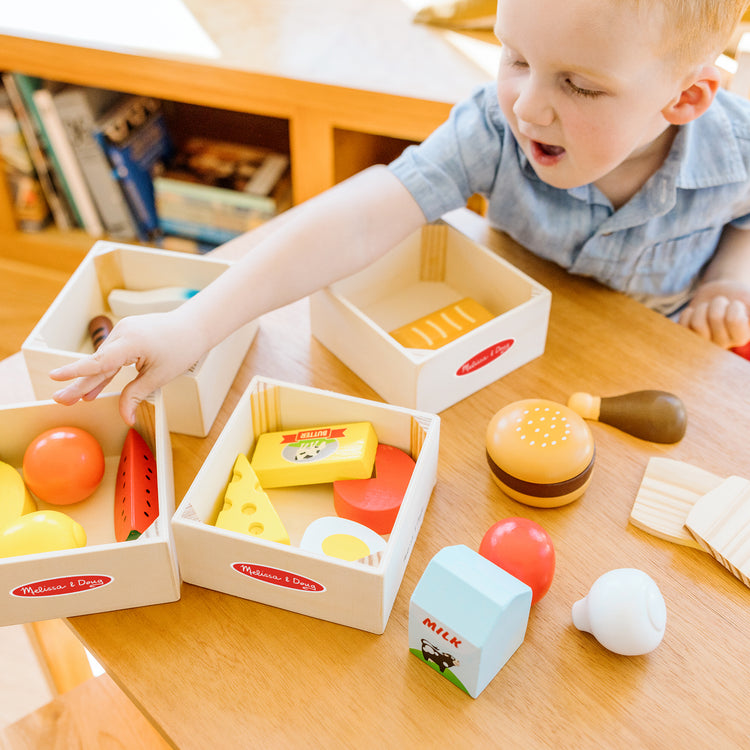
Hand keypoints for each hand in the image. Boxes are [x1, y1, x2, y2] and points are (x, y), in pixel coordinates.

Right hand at [49, 311, 206, 424]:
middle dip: (79, 383)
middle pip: (98, 364)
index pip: (99, 361)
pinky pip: (112, 355)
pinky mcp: (127, 334)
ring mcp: (124, 331)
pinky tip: (94, 387)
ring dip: (91, 380)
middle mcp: (123, 333)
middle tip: (61, 400)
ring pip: (104, 360)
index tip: (55, 377)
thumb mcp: (160, 376)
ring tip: (74, 398)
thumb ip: (137, 395)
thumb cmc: (182, 347)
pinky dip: (105, 370)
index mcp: (131, 342)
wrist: (193, 326)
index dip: (76, 372)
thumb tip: (125, 417)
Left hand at [678, 280, 749, 348]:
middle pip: (715, 318)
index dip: (734, 307)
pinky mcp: (687, 337)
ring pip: (698, 323)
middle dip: (718, 302)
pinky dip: (689, 312)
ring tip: (709, 307)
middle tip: (721, 303)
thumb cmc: (741, 298)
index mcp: (742, 338)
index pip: (734, 321)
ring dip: (703, 307)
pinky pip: (683, 325)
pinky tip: (696, 312)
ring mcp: (703, 342)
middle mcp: (723, 344)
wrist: (721, 295)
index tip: (736, 304)